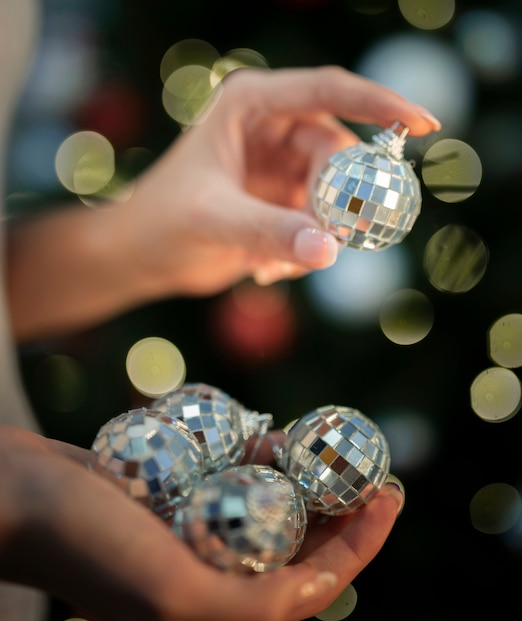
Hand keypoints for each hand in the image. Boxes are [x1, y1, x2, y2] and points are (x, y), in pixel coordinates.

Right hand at [0, 424, 402, 620]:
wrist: (24, 495)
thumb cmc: (87, 547)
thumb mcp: (171, 597)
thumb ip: (253, 609)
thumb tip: (325, 590)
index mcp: (217, 612)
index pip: (312, 584)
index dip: (361, 544)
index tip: (390, 495)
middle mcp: (209, 579)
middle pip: (297, 544)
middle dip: (340, 507)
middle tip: (369, 465)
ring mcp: (193, 536)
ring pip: (268, 509)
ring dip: (299, 479)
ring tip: (321, 446)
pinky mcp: (176, 502)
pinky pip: (233, 482)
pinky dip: (257, 462)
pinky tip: (270, 438)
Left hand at [127, 65, 440, 292]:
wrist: (144, 256)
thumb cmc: (161, 224)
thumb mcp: (212, 221)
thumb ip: (269, 231)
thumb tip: (330, 249)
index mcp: (252, 105)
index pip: (327, 91)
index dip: (379, 103)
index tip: (423, 123)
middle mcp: (274, 129)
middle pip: (339, 155)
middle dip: (338, 203)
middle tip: (326, 242)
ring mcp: (283, 166)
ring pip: (336, 194)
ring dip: (318, 235)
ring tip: (273, 263)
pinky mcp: (286, 201)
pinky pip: (322, 223)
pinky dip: (305, 251)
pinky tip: (265, 268)